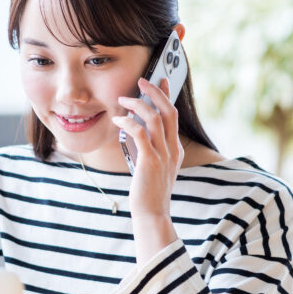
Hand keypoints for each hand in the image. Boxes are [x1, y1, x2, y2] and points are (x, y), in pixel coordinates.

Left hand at [112, 78, 183, 264]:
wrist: (152, 215)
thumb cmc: (148, 193)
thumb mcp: (153, 168)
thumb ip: (149, 149)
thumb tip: (134, 130)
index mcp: (175, 150)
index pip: (172, 116)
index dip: (166, 95)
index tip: (160, 79)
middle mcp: (172, 149)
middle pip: (168, 111)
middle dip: (155, 92)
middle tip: (142, 80)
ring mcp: (163, 155)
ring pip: (154, 118)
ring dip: (137, 104)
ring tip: (123, 99)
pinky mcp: (150, 161)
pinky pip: (139, 133)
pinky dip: (128, 122)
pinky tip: (117, 119)